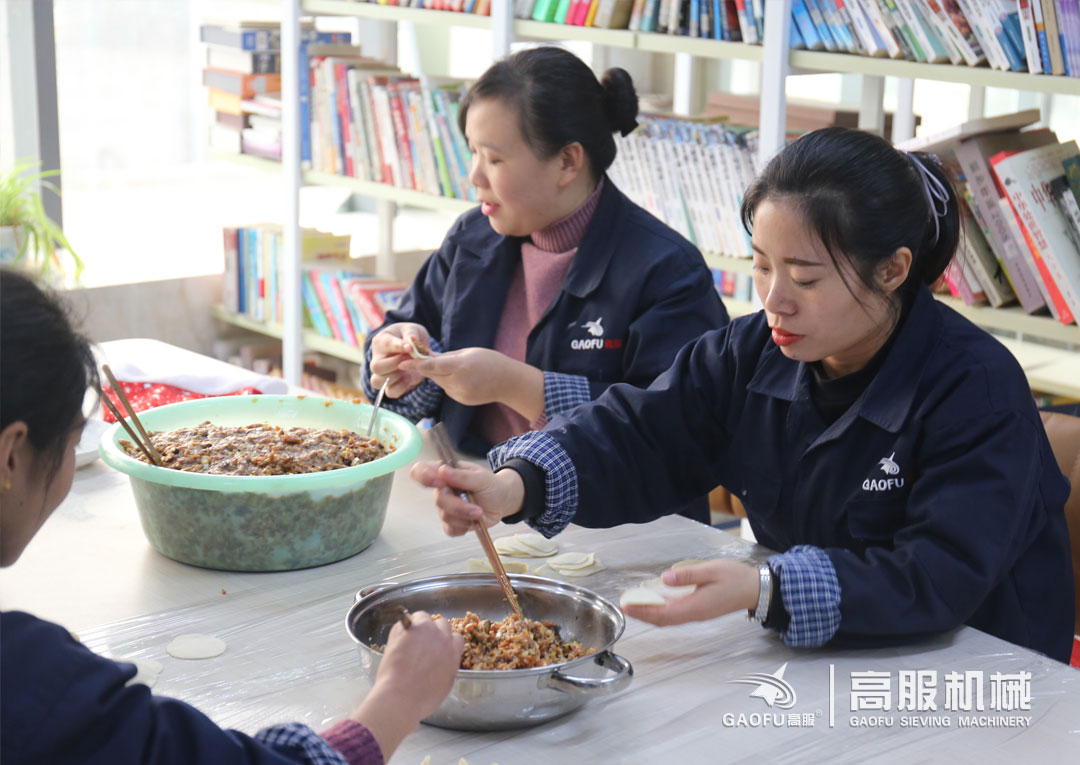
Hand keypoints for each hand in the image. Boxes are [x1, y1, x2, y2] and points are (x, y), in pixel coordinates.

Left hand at [348, 611, 463, 757]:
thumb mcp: (445, 684)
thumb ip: (448, 667)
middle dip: (434, 631)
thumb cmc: (422, 697)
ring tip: (408, 638)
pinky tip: (397, 641)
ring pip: (423, 617)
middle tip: (422, 643)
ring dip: (418, 624)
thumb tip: (443, 661)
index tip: (439, 647)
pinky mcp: (407, 628)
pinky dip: (402, 627)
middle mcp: (442, 637)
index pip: (456, 638)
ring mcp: (424, 630)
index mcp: (453, 652)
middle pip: (442, 623)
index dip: (447, 642)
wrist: (401, 696)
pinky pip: (405, 620)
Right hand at [369, 323, 431, 398]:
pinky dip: (401, 387)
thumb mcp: (413, 329)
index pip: (385, 345)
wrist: (416, 348)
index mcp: (381, 341)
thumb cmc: (410, 335)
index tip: (410, 348)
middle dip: (394, 364)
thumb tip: (411, 342)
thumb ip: (411, 333)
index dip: (398, 347)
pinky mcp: (391, 384)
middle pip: (375, 367)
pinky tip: (410, 378)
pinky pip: (390, 392)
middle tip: (409, 358)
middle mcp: (377, 358)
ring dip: (394, 377)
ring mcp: (382, 373)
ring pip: (376, 382)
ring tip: (407, 368)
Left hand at [402, 347, 542, 418]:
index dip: (416, 365)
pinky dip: (449, 382)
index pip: (432, 366)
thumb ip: (446, 356)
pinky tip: (463, 378)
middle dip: (427, 367)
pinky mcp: (461, 399)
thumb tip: (427, 355)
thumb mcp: (467, 352)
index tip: (402, 363)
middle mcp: (458, 382)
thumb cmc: (490, 361)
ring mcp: (459, 393)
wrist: (508, 382)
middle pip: (433, 374)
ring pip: (440, 382)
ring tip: (457, 368)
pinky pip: (448, 389)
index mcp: (460, 367)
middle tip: (421, 357)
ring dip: (440, 375)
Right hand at [410, 460, 524, 535]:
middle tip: (476, 509)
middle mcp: (442, 490)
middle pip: (438, 499)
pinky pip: (450, 529)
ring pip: (445, 516)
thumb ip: (462, 476)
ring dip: (464, 517)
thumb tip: (442, 471)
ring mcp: (446, 507)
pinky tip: (473, 522)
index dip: (424, 476)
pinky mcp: (452, 523)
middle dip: (458, 506)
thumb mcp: (481, 477)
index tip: (438, 482)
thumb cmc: (491, 485)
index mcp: (445, 472)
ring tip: (479, 513)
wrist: (503, 501)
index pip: (421, 471)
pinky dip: (463, 527)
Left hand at [621, 561, 760, 626]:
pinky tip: (653, 602)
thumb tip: (665, 578)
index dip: (643, 611)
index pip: (662, 613)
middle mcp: (693, 615)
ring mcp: (696, 614)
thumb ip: (688, 575)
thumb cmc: (735, 578)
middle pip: (661, 620)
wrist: (754, 589)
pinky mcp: (698, 611)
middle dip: (641, 614)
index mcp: (695, 607)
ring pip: (667, 619)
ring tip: (633, 603)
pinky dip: (660, 611)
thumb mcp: (711, 570)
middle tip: (623, 604)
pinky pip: (674, 615)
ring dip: (649, 613)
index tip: (626, 606)